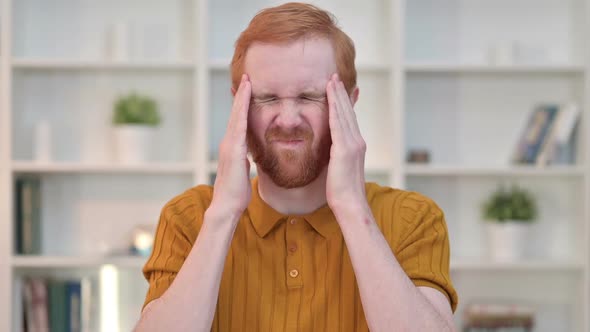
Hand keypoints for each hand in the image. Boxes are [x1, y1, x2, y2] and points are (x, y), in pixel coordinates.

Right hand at [210, 74, 251, 216]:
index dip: (242, 105)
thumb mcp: (242, 172)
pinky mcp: (233, 151)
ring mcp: (229, 146)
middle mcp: (229, 143)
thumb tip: (247, 157)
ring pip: (236, 116)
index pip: (239, 121)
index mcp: (233, 147)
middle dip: (241, 95)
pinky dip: (241, 112)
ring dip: (241, 98)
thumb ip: (244, 161)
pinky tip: (245, 101)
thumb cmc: (236, 193)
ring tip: (247, 81)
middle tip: (246, 76)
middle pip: (235, 114)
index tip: (247, 89)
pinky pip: (238, 127)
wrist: (227, 206)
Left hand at [325, 73, 366, 211]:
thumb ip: (336, 157)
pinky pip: (338, 124)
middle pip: (348, 112)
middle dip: (341, 93)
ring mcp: (353, 144)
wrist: (350, 205)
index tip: (339, 89)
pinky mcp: (345, 149)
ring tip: (332, 80)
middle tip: (335, 76)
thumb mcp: (338, 169)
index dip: (344, 103)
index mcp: (356, 146)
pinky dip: (335, 108)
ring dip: (338, 95)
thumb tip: (330, 152)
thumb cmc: (342, 193)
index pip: (349, 119)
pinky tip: (330, 96)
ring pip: (344, 114)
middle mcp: (357, 142)